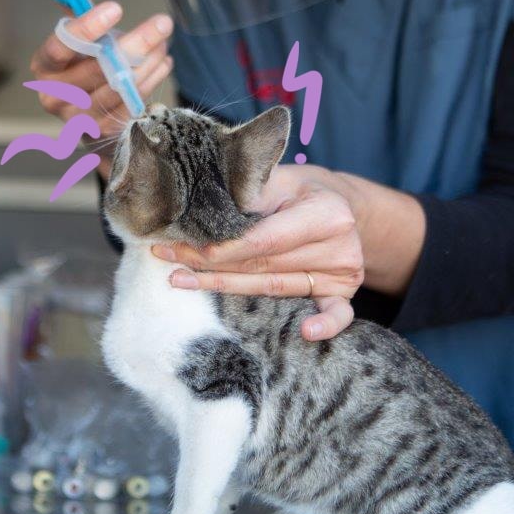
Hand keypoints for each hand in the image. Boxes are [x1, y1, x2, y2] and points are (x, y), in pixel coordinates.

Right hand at [30, 0, 173, 171]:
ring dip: (147, 63)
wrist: (94, 114)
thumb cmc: (86, 64)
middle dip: (134, 43)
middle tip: (162, 23)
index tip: (116, 8)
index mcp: (45, 67)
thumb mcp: (80, 30)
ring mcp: (80, 120)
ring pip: (118, 88)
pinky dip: (150, 81)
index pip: (60, 47)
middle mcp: (56, 97)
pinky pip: (131, 106)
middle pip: (96, 68)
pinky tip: (162, 63)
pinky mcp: (104, 134)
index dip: (86, 28)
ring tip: (163, 42)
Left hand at [153, 164, 364, 340]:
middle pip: (263, 266)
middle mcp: (338, 246)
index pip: (265, 240)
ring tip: (182, 281)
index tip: (185, 248)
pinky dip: (326, 326)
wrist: (344, 206)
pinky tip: (306, 334)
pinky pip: (338, 314)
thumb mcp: (281, 179)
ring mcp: (342, 273)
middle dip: (212, 265)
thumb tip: (201, 210)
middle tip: (169, 261)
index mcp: (326, 214)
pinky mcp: (343, 292)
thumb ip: (250, 195)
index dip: (224, 248)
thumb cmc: (303, 190)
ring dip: (226, 287)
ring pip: (275, 288)